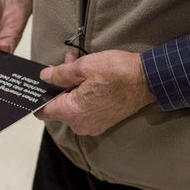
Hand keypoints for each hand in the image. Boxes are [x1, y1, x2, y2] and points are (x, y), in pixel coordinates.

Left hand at [35, 51, 155, 135]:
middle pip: (59, 106)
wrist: (150, 81)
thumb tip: (45, 77)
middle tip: (64, 64)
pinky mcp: (103, 122)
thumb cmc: (118, 73)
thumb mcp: (84, 66)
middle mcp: (80, 124)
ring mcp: (92, 125)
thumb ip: (60, 74)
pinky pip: (85, 109)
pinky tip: (89, 78)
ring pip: (72, 106)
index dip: (39, 97)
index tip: (39, 85)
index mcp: (72, 113)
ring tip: (78, 65)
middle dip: (59, 85)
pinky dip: (83, 94)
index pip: (43, 111)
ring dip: (72, 87)